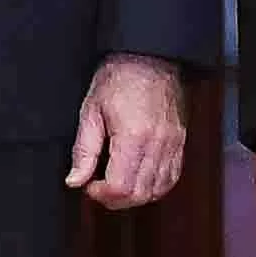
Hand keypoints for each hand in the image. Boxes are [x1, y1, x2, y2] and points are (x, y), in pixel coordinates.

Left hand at [68, 54, 189, 209]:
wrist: (149, 57)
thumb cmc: (118, 78)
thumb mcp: (91, 110)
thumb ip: (84, 150)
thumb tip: (75, 180)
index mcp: (133, 136)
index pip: (120, 187)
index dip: (100, 194)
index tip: (89, 185)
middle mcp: (157, 144)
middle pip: (139, 194)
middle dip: (115, 199)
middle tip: (99, 187)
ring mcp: (172, 144)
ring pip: (157, 191)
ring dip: (135, 196)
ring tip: (118, 183)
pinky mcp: (180, 143)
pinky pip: (172, 178)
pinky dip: (155, 187)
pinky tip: (139, 179)